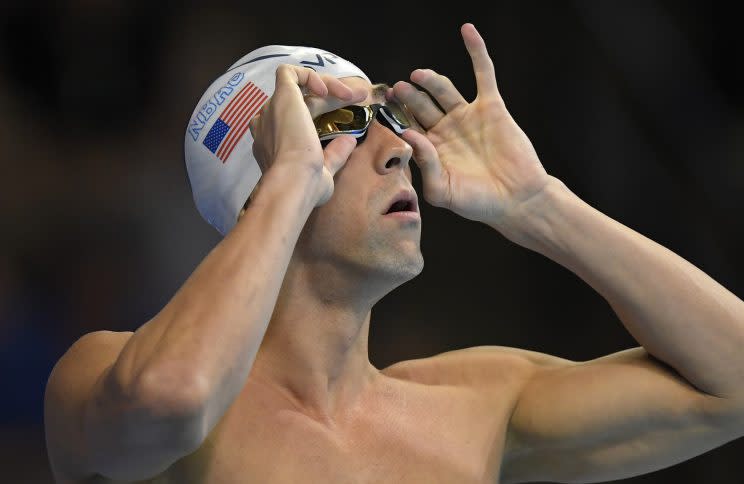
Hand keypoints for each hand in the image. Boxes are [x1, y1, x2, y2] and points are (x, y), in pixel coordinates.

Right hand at [249, 65, 366, 205]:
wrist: (294, 182)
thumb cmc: (306, 186)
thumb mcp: (325, 171)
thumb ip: (335, 154)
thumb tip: (349, 140)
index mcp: (274, 143)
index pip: (299, 119)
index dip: (324, 112)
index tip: (351, 115)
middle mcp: (268, 124)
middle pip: (301, 102)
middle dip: (332, 98)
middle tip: (359, 97)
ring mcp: (272, 109)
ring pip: (299, 87)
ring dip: (327, 86)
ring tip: (352, 95)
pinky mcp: (281, 96)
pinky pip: (289, 73)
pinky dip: (309, 75)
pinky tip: (327, 89)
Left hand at [392, 23, 550, 229]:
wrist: (516, 199)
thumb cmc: (479, 202)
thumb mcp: (443, 191)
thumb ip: (425, 164)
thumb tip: (410, 134)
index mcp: (432, 149)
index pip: (408, 126)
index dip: (395, 117)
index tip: (383, 111)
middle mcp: (447, 129)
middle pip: (421, 105)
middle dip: (407, 96)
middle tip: (396, 89)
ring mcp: (468, 116)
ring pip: (444, 89)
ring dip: (429, 80)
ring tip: (416, 76)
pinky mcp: (490, 106)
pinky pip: (482, 74)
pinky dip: (476, 52)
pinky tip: (467, 32)